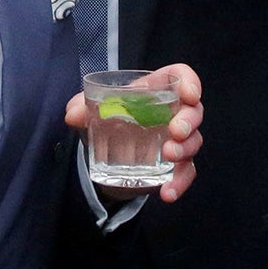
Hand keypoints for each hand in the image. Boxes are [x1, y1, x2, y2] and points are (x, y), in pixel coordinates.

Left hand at [65, 65, 202, 202]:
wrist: (104, 158)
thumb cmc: (104, 122)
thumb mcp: (89, 114)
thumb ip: (79, 109)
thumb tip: (73, 114)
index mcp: (153, 91)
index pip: (179, 76)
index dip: (189, 82)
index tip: (189, 94)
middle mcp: (171, 113)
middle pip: (193, 110)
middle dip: (189, 120)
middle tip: (176, 131)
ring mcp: (176, 140)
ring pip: (194, 141)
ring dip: (186, 149)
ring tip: (169, 156)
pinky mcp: (175, 165)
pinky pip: (186, 172)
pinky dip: (180, 182)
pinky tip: (168, 192)